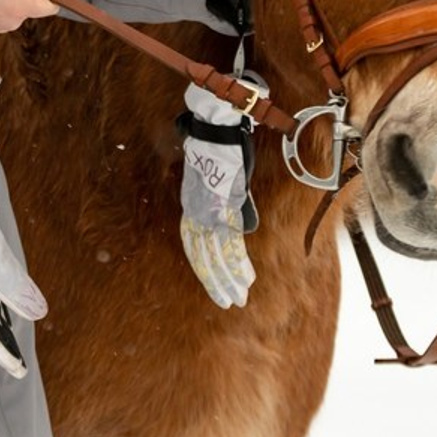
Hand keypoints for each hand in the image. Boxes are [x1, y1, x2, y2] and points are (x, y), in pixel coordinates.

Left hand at [181, 137, 254, 308]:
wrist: (215, 134)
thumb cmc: (218, 154)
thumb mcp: (218, 183)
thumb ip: (228, 207)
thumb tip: (242, 228)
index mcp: (191, 208)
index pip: (194, 247)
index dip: (204, 268)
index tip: (214, 285)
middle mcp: (196, 215)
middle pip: (203, 257)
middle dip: (216, 282)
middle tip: (228, 302)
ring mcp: (208, 214)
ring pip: (216, 256)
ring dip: (228, 280)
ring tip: (238, 299)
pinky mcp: (223, 210)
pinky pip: (230, 244)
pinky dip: (237, 264)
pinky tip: (246, 278)